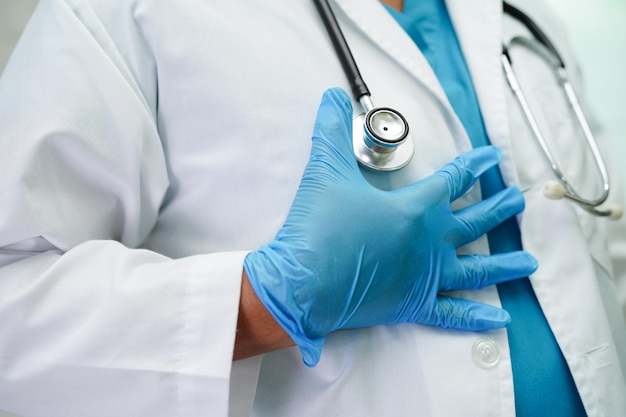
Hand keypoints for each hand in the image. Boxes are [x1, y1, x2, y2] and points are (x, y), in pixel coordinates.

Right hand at [244, 88, 537, 365]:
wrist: (301, 282)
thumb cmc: (318, 226)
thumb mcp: (324, 170)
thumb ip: (333, 130)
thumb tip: (332, 95)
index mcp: (415, 208)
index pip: (454, 179)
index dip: (474, 165)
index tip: (492, 157)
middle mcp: (430, 242)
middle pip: (474, 222)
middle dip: (498, 208)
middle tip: (518, 200)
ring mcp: (425, 277)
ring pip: (476, 270)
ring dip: (504, 265)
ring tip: (530, 261)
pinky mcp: (412, 305)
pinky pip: (451, 314)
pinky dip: (475, 318)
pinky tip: (499, 320)